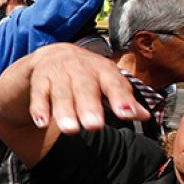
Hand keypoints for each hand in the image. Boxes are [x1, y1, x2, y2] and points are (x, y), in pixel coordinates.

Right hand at [25, 44, 148, 133]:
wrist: (54, 54)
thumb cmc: (87, 73)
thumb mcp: (108, 82)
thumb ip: (124, 100)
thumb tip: (144, 116)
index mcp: (103, 71)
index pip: (114, 84)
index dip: (121, 98)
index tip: (126, 114)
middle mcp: (81, 70)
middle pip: (85, 88)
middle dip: (89, 107)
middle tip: (94, 126)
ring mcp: (59, 74)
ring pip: (61, 93)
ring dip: (64, 111)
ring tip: (70, 129)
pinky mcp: (40, 80)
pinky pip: (39, 94)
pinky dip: (39, 108)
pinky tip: (41, 122)